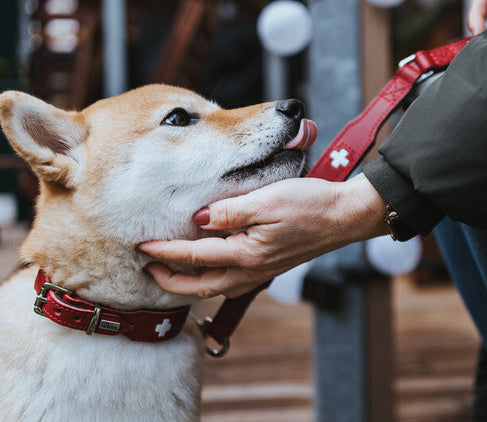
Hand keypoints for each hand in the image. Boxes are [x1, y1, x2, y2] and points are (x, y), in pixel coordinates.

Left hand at [138, 174, 388, 298]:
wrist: (344, 216)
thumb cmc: (310, 204)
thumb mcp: (268, 200)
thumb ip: (231, 211)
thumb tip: (199, 219)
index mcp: (247, 254)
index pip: (195, 258)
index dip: (165, 253)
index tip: (142, 247)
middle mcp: (252, 270)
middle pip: (200, 286)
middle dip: (170, 280)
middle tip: (147, 268)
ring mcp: (261, 271)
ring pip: (215, 287)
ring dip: (189, 283)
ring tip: (169, 270)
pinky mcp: (269, 266)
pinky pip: (231, 281)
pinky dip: (211, 278)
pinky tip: (208, 265)